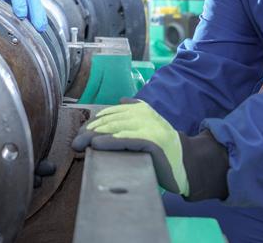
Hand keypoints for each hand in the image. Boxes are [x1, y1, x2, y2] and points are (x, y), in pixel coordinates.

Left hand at [71, 98, 188, 195]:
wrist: (187, 163)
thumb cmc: (163, 148)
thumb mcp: (149, 125)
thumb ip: (135, 112)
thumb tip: (121, 99)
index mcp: (141, 108)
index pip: (109, 114)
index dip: (92, 124)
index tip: (79, 135)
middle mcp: (145, 115)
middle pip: (109, 121)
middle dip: (89, 131)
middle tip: (74, 143)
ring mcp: (149, 127)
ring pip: (115, 129)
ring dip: (93, 137)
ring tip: (79, 145)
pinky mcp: (152, 142)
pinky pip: (126, 140)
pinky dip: (109, 142)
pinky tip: (96, 145)